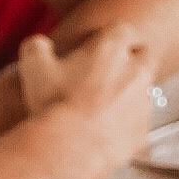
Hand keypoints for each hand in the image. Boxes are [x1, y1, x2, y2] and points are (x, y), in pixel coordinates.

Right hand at [19, 23, 155, 175]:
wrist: (70, 149)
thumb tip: (41, 45)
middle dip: (132, 60)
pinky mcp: (144, 131)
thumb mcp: (33, 64)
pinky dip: (126, 124)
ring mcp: (144, 103)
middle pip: (145, 55)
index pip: (124, 30)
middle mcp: (137, 70)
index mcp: (114, 48)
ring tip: (102, 106)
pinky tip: (105, 130)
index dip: (111, 37)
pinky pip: (139, 123)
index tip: (98, 47)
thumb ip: (37, 45)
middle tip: (108, 72)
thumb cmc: (54, 103)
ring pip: (143, 91)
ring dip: (129, 94)